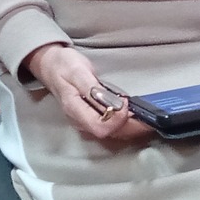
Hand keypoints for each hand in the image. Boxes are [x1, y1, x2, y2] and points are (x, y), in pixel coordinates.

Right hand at [24, 44, 154, 144]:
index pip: (100, 127)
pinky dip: (126, 124)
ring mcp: (85, 121)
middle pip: (109, 134)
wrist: (49, 65)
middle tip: (149, 117)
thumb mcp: (77, 71)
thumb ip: (93, 89)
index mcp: (75, 109)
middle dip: (131, 128)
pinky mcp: (91, 118)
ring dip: (131, 128)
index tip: (126, 104)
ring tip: (147, 118)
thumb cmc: (63, 65)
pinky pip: (110, 128)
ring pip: (112, 133)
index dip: (117, 120)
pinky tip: (135, 116)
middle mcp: (80, 121)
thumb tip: (114, 104)